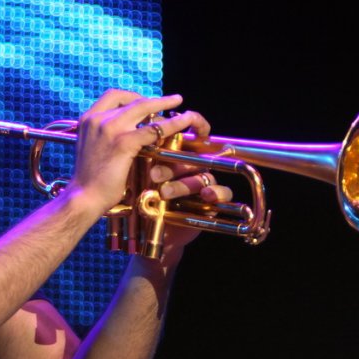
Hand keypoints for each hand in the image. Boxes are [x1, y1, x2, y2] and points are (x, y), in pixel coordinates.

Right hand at [68, 89, 188, 213]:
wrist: (83, 197)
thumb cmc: (89, 179)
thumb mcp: (92, 149)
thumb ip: (103, 136)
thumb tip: (123, 133)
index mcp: (88, 119)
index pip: (112, 96)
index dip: (132, 96)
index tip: (144, 101)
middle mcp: (97, 119)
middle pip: (129, 98)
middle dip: (150, 98)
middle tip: (167, 101)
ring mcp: (110, 129)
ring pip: (144, 107)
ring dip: (164, 103)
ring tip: (178, 101)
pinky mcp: (123, 143)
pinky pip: (153, 129)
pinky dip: (172, 123)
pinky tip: (183, 122)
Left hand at [146, 114, 233, 253]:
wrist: (152, 231)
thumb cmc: (145, 202)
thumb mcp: (139, 180)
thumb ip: (141, 160)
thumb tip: (134, 140)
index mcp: (176, 158)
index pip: (185, 140)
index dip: (190, 129)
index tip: (180, 127)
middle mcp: (191, 168)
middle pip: (192, 159)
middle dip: (173, 166)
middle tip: (153, 175)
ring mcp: (204, 184)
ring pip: (203, 176)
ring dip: (185, 184)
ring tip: (164, 192)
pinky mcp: (213, 201)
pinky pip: (224, 192)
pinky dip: (216, 193)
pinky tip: (206, 196)